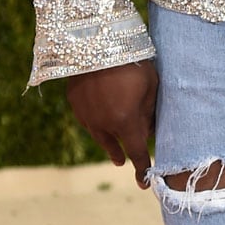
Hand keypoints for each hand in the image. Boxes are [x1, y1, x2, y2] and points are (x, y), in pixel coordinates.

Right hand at [66, 58, 158, 186]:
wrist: (94, 41)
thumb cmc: (131, 61)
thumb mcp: (151, 85)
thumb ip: (149, 112)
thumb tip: (149, 130)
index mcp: (126, 122)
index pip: (137, 153)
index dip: (142, 169)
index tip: (144, 183)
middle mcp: (103, 123)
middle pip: (115, 146)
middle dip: (122, 154)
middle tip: (124, 162)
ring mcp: (85, 113)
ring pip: (98, 135)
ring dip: (107, 142)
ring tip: (113, 150)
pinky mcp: (74, 101)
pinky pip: (87, 118)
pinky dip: (95, 122)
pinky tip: (98, 119)